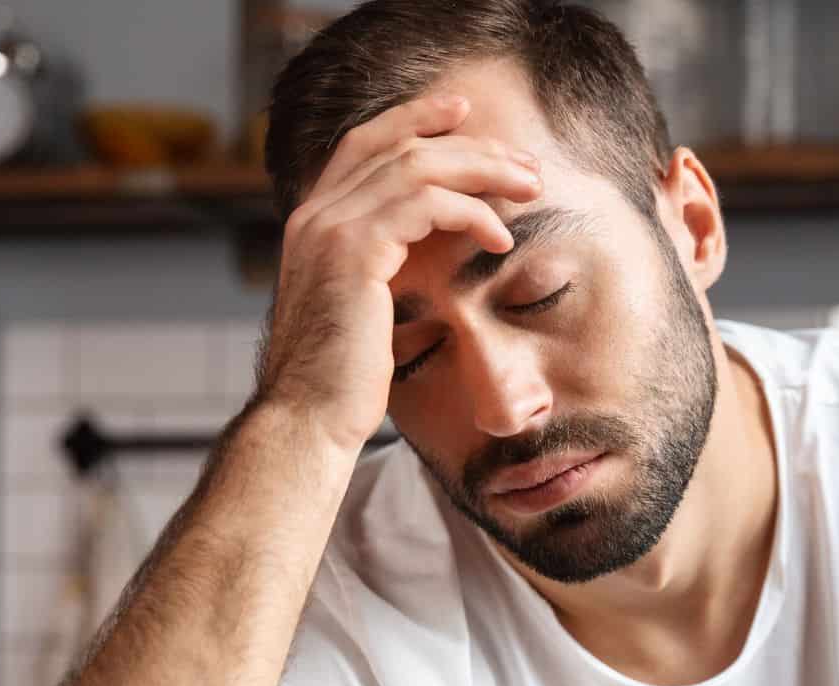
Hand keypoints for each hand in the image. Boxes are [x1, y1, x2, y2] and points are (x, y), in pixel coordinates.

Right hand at [256, 93, 543, 451]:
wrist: (308, 420)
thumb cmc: (341, 382)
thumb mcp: (361, 310)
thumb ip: (380, 269)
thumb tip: (420, 255)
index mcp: (313, 222)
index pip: (363, 144)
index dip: (413, 119)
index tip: (463, 112)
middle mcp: (314, 214)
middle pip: (398, 146)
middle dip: (469, 146)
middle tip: (524, 164)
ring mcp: (329, 228)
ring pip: (418, 165)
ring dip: (484, 171)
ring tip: (530, 190)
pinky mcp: (355, 251)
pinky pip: (425, 204)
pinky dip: (471, 212)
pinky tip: (499, 238)